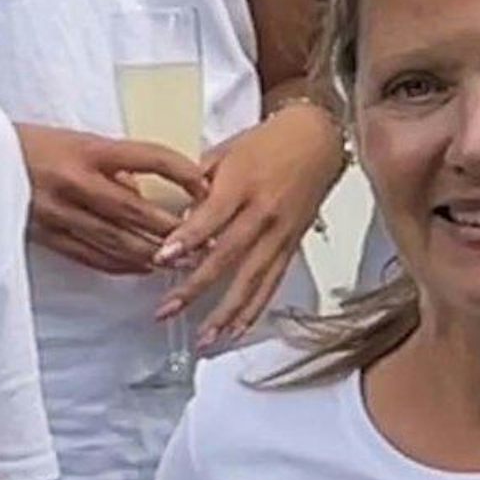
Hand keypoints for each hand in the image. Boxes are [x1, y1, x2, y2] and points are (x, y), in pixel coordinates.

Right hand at [17, 122, 208, 275]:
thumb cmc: (32, 145)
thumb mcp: (77, 142)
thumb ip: (113, 166)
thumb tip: (142, 194)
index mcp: (87, 149)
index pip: (147, 157)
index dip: (180, 171)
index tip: (204, 184)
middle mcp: (75, 182)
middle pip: (135, 209)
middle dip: (173, 227)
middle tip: (205, 239)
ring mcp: (59, 213)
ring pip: (116, 240)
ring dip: (153, 252)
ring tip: (182, 260)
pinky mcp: (46, 236)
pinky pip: (91, 256)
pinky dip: (121, 264)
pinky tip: (142, 267)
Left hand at [158, 102, 346, 349]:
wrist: (317, 139)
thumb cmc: (267, 141)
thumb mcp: (226, 151)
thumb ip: (199, 184)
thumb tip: (175, 218)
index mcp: (242, 183)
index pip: (211, 218)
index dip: (187, 239)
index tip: (161, 260)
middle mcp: (263, 212)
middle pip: (228, 256)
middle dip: (195, 287)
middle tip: (166, 310)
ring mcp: (281, 233)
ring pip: (253, 279)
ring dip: (226, 312)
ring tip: (204, 339)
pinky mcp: (292, 245)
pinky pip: (272, 283)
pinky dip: (254, 309)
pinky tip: (236, 330)